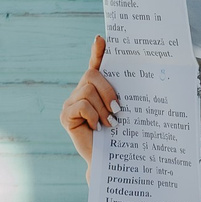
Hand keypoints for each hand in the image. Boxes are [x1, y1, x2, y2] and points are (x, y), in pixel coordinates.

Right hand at [60, 35, 118, 162]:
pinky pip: (81, 105)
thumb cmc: (121, 137)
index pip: (95, 65)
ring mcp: (70, 104)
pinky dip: (93, 116)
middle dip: (108, 90)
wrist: (112, 162)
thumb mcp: (125, 112)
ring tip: (110, 124)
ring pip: (87, 90)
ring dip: (103, 108)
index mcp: (96, 90)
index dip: (97, 52)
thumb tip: (135, 75)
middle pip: (91, 74)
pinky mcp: (66, 116)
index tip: (102, 39)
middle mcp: (81, 93)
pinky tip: (98, 128)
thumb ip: (124, 94)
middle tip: (118, 110)